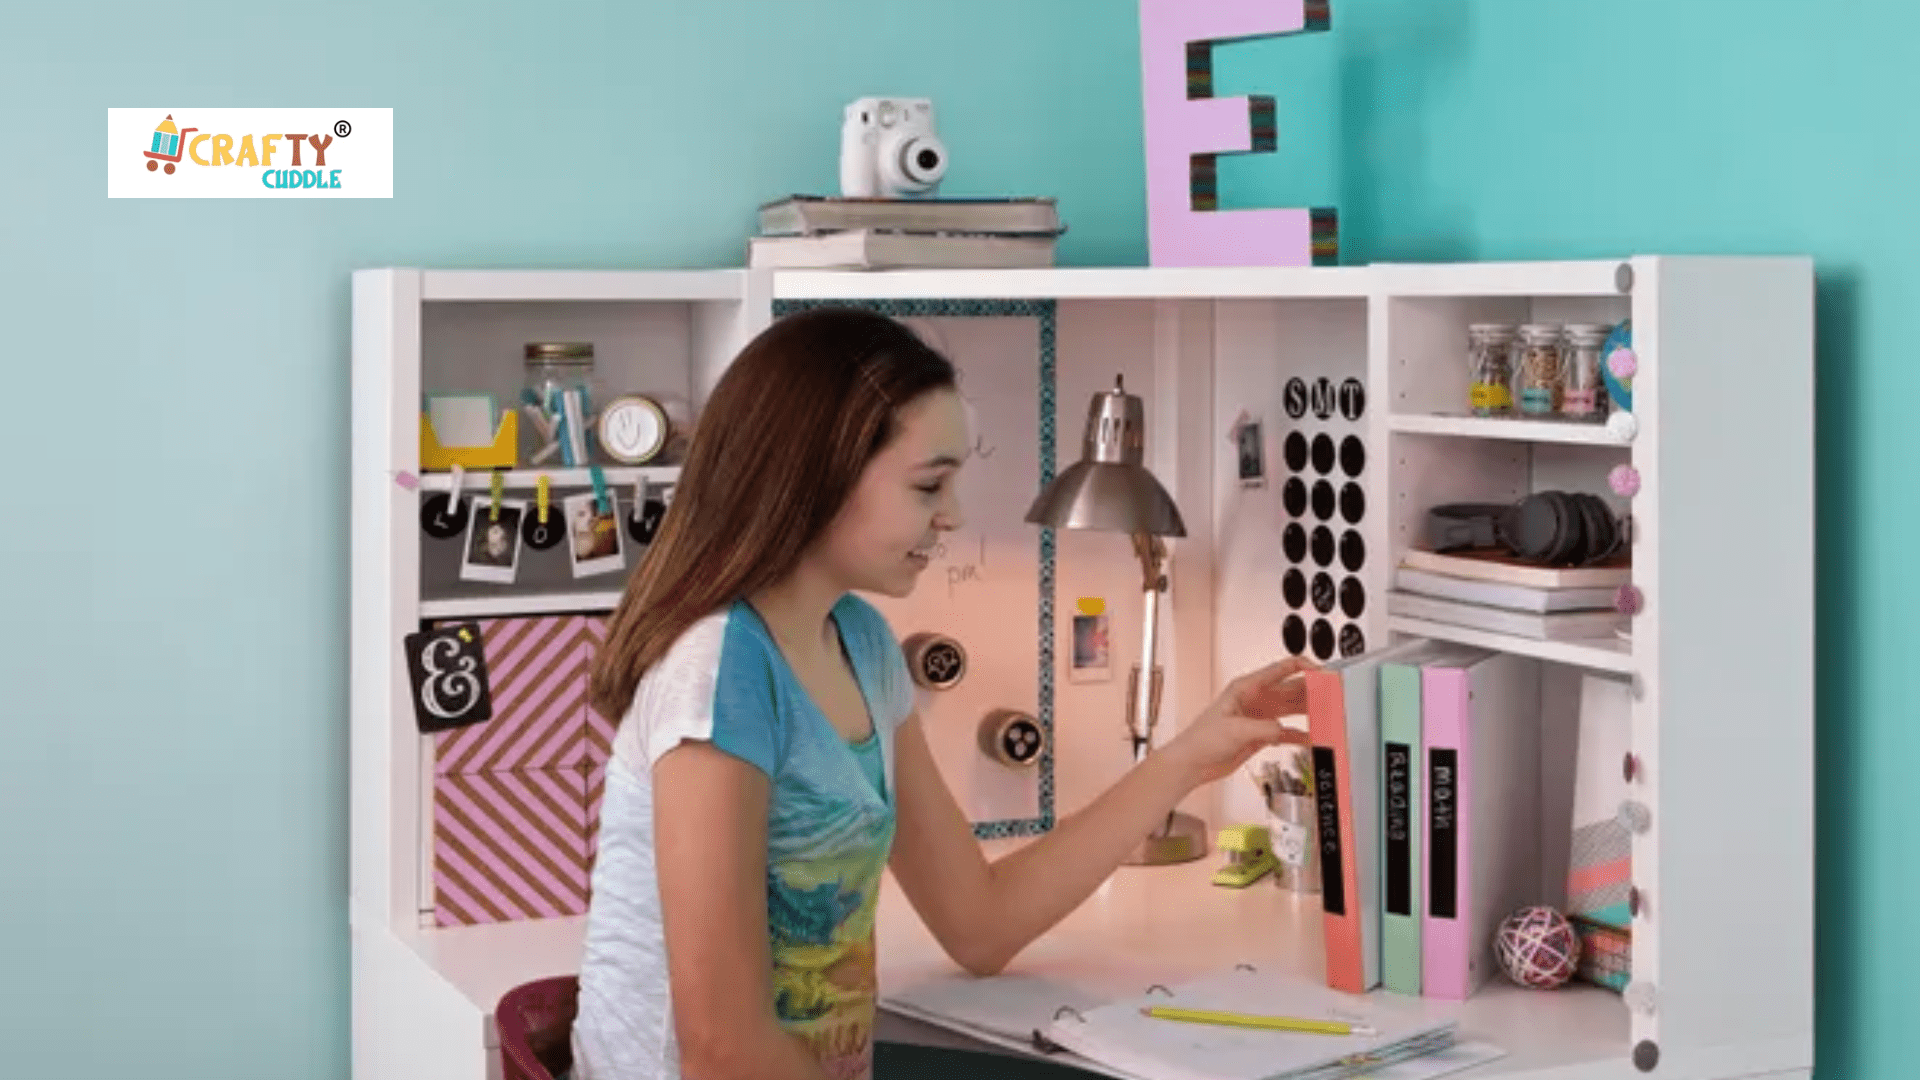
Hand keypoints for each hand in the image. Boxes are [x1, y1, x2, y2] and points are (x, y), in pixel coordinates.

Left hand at [1160, 656, 1318, 786]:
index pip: (1281, 669)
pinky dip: (1299, 734)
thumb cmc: (1202, 739)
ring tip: (1328, 715)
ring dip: (1309, 712)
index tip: (1323, 674)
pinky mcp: (1261, 734)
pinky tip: (1311, 738)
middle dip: (1313, 691)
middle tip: (1333, 696)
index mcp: (1247, 687)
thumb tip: (1285, 729)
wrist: (1192, 763)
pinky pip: (1286, 731)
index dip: (1304, 667)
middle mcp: (1256, 699)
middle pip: (1291, 689)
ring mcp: (1260, 717)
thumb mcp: (1236, 730)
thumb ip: (1265, 728)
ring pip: (1292, 709)